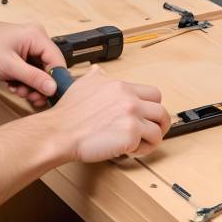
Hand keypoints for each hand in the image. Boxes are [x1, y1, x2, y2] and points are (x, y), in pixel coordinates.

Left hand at [0, 19, 65, 106]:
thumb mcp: (9, 66)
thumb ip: (33, 78)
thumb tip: (53, 88)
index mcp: (37, 37)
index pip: (58, 62)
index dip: (56, 81)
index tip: (50, 96)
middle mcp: (36, 39)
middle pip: (49, 68)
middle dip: (39, 85)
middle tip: (30, 97)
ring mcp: (28, 46)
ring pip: (39, 71)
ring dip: (30, 85)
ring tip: (17, 89)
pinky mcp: (21, 52)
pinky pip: (30, 70)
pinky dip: (23, 80)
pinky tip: (13, 84)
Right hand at [47, 66, 170, 162]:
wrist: (60, 132)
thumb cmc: (68, 114)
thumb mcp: (82, 85)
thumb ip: (96, 77)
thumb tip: (98, 71)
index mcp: (121, 87)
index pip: (153, 93)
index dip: (151, 107)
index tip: (146, 115)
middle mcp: (130, 99)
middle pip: (161, 111)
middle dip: (159, 123)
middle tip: (151, 132)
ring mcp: (132, 116)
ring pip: (159, 128)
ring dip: (152, 139)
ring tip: (139, 144)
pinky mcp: (131, 134)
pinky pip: (149, 143)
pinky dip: (143, 150)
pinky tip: (130, 150)